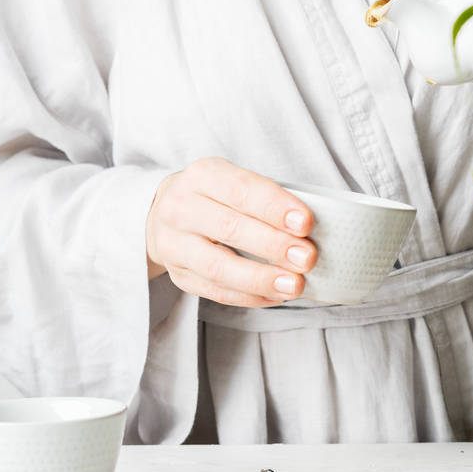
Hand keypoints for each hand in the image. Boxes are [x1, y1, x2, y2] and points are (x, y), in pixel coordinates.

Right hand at [145, 157, 316, 306]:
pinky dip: (248, 296)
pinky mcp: (177, 274)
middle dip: (273, 245)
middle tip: (307, 257)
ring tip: (293, 285)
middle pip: (229, 228)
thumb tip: (309, 229)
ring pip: (217, 266)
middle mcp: (181, 207)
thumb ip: (266, 199)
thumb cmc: (215, 196)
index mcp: (203, 175)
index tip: (306, 223)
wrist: (163, 213)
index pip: (241, 189)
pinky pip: (213, 291)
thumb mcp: (233, 180)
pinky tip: (274, 296)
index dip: (275, 207)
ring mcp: (174, 243)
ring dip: (260, 278)